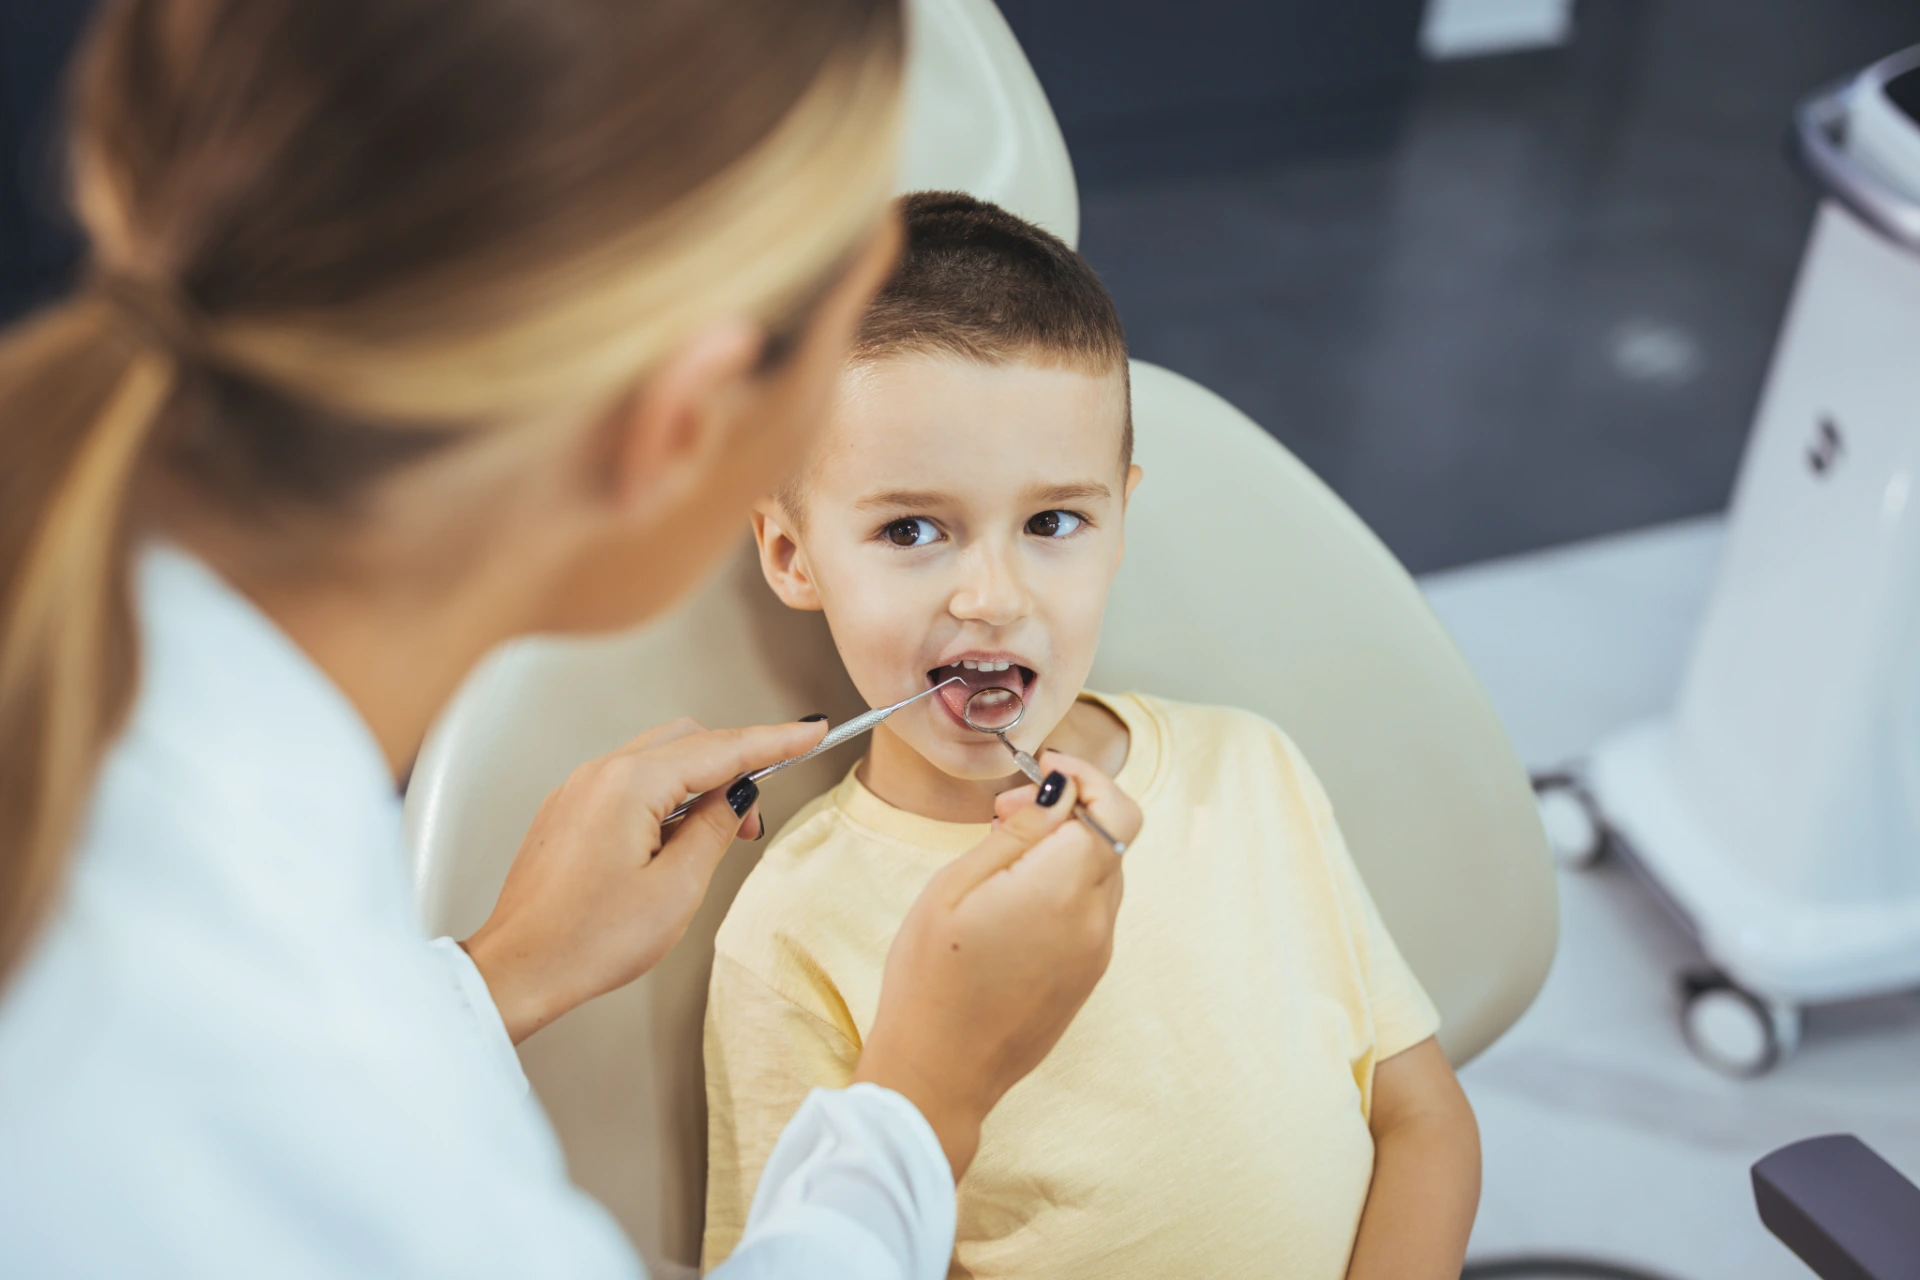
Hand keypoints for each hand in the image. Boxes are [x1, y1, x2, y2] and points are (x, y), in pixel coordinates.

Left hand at [462, 715, 827, 1042]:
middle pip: (688, 741)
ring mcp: (579, 789)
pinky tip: (673, 840)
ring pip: (658, 758)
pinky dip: (664, 795)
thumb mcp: (676, 890)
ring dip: (698, 784)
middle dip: (733, 767)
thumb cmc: (588, 940)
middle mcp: (600, 774)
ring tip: (716, 839)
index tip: (812, 731)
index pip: (721, 749)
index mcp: (630, 785)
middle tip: (754, 822)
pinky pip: (628, 781)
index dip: (774, 741)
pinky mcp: (568, 811)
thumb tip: (736, 796)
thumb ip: (713, 830)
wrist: (519, 969)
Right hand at [852, 751, 1139, 1177]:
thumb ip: (1020, 831)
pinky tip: (1015, 901)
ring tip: (1003, 858)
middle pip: (1112, 838)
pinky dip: (1066, 888)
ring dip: (1067, 849)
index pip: (1114, 810)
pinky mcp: (1088, 977)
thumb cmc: (931, 978)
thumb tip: (1061, 789)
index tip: (1043, 770)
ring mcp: (1097, 954)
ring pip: (1103, 874)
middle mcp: (1096, 921)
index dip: (1085, 778)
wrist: (939, 1070)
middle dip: (1070, 809)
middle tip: (1006, 812)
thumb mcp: (957, 886)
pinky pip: (1093, 912)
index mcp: (1064, 889)